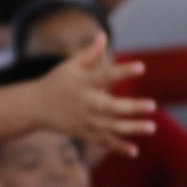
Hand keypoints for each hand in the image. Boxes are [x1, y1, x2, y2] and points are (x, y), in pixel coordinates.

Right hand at [32, 45, 154, 154]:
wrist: (34, 107)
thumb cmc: (57, 82)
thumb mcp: (69, 66)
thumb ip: (89, 54)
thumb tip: (102, 35)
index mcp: (82, 83)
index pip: (105, 75)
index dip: (123, 71)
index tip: (142, 66)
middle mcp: (84, 102)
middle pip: (109, 107)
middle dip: (130, 107)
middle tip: (152, 105)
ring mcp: (84, 120)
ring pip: (109, 127)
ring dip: (130, 129)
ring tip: (152, 127)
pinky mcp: (83, 133)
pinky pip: (102, 141)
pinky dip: (117, 147)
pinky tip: (135, 151)